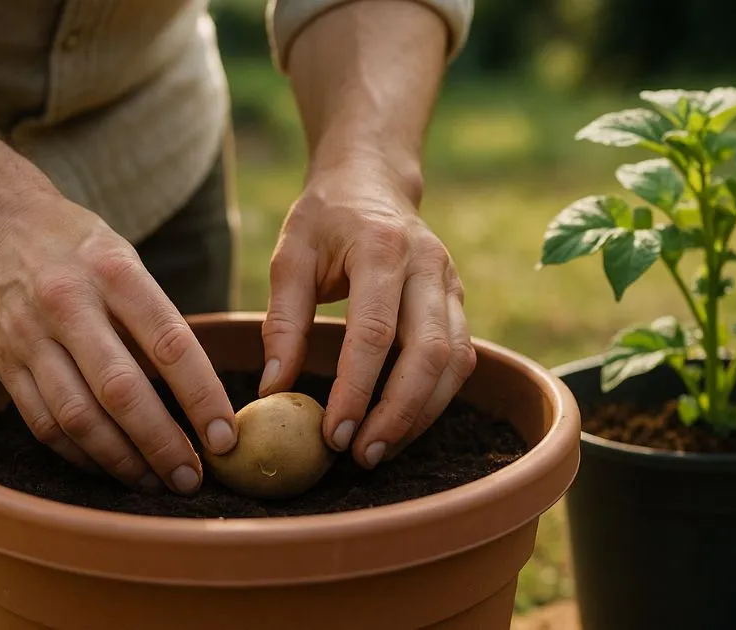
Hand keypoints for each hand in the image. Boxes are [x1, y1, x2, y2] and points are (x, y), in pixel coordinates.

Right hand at [0, 191, 236, 493]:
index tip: (226, 437)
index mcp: (115, 273)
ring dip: (123, 461)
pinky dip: (82, 456)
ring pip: (79, 418)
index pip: (169, 344)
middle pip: (121, 391)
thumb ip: (157, 319)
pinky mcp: (2, 364)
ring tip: (157, 484)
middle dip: (162, 444)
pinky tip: (112, 469)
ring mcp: (29, 337)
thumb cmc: (79, 249)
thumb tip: (205, 396)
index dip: (201, 397)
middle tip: (193, 478)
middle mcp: (68, 305)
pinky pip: (44, 424)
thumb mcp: (125, 260)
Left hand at [259, 158, 475, 468]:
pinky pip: (461, 359)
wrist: (372, 180)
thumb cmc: (324, 219)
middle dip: (398, 413)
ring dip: (422, 414)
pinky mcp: (459, 302)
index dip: (357, 389)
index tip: (333, 433)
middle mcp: (429, 265)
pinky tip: (403, 425)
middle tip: (362, 456)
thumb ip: (283, 321)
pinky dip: (437, 399)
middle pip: (429, 353)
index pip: (375, 332)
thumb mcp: (290, 256)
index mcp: (383, 248)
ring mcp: (452, 283)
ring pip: (456, 362)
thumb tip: (274, 390)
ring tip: (381, 451)